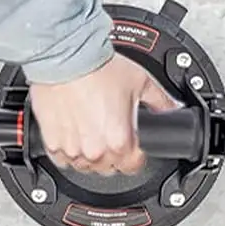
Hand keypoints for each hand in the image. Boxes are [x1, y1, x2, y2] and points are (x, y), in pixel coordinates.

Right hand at [28, 51, 179, 176]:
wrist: (66, 58)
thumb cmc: (98, 68)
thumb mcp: (140, 81)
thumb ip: (160, 100)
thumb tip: (172, 108)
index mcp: (120, 141)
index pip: (134, 165)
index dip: (137, 154)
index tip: (134, 144)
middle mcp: (95, 151)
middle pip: (110, 167)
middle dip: (114, 153)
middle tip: (112, 129)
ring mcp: (72, 150)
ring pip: (86, 165)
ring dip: (91, 153)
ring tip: (93, 127)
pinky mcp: (52, 144)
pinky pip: (63, 159)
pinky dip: (70, 150)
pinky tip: (75, 130)